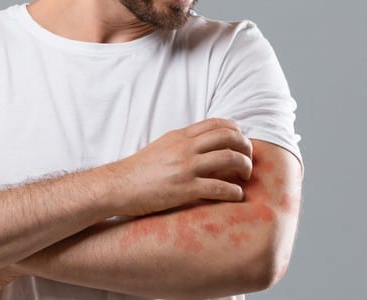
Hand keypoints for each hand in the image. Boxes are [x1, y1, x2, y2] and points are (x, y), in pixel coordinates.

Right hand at [108, 118, 252, 215]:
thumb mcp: (162, 147)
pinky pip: (220, 187)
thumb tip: (204, 145)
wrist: (118, 186)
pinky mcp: (185, 189)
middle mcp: (186, 148)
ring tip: (245, 178)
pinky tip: (235, 196)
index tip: (240, 144)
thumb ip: (183, 144)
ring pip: (230, 158)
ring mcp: (186, 167)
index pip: (218, 123)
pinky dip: (234, 192)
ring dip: (245, 168)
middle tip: (248, 161)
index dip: (237, 132)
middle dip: (246, 148)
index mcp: (180, 136)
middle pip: (230, 137)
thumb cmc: (139, 171)